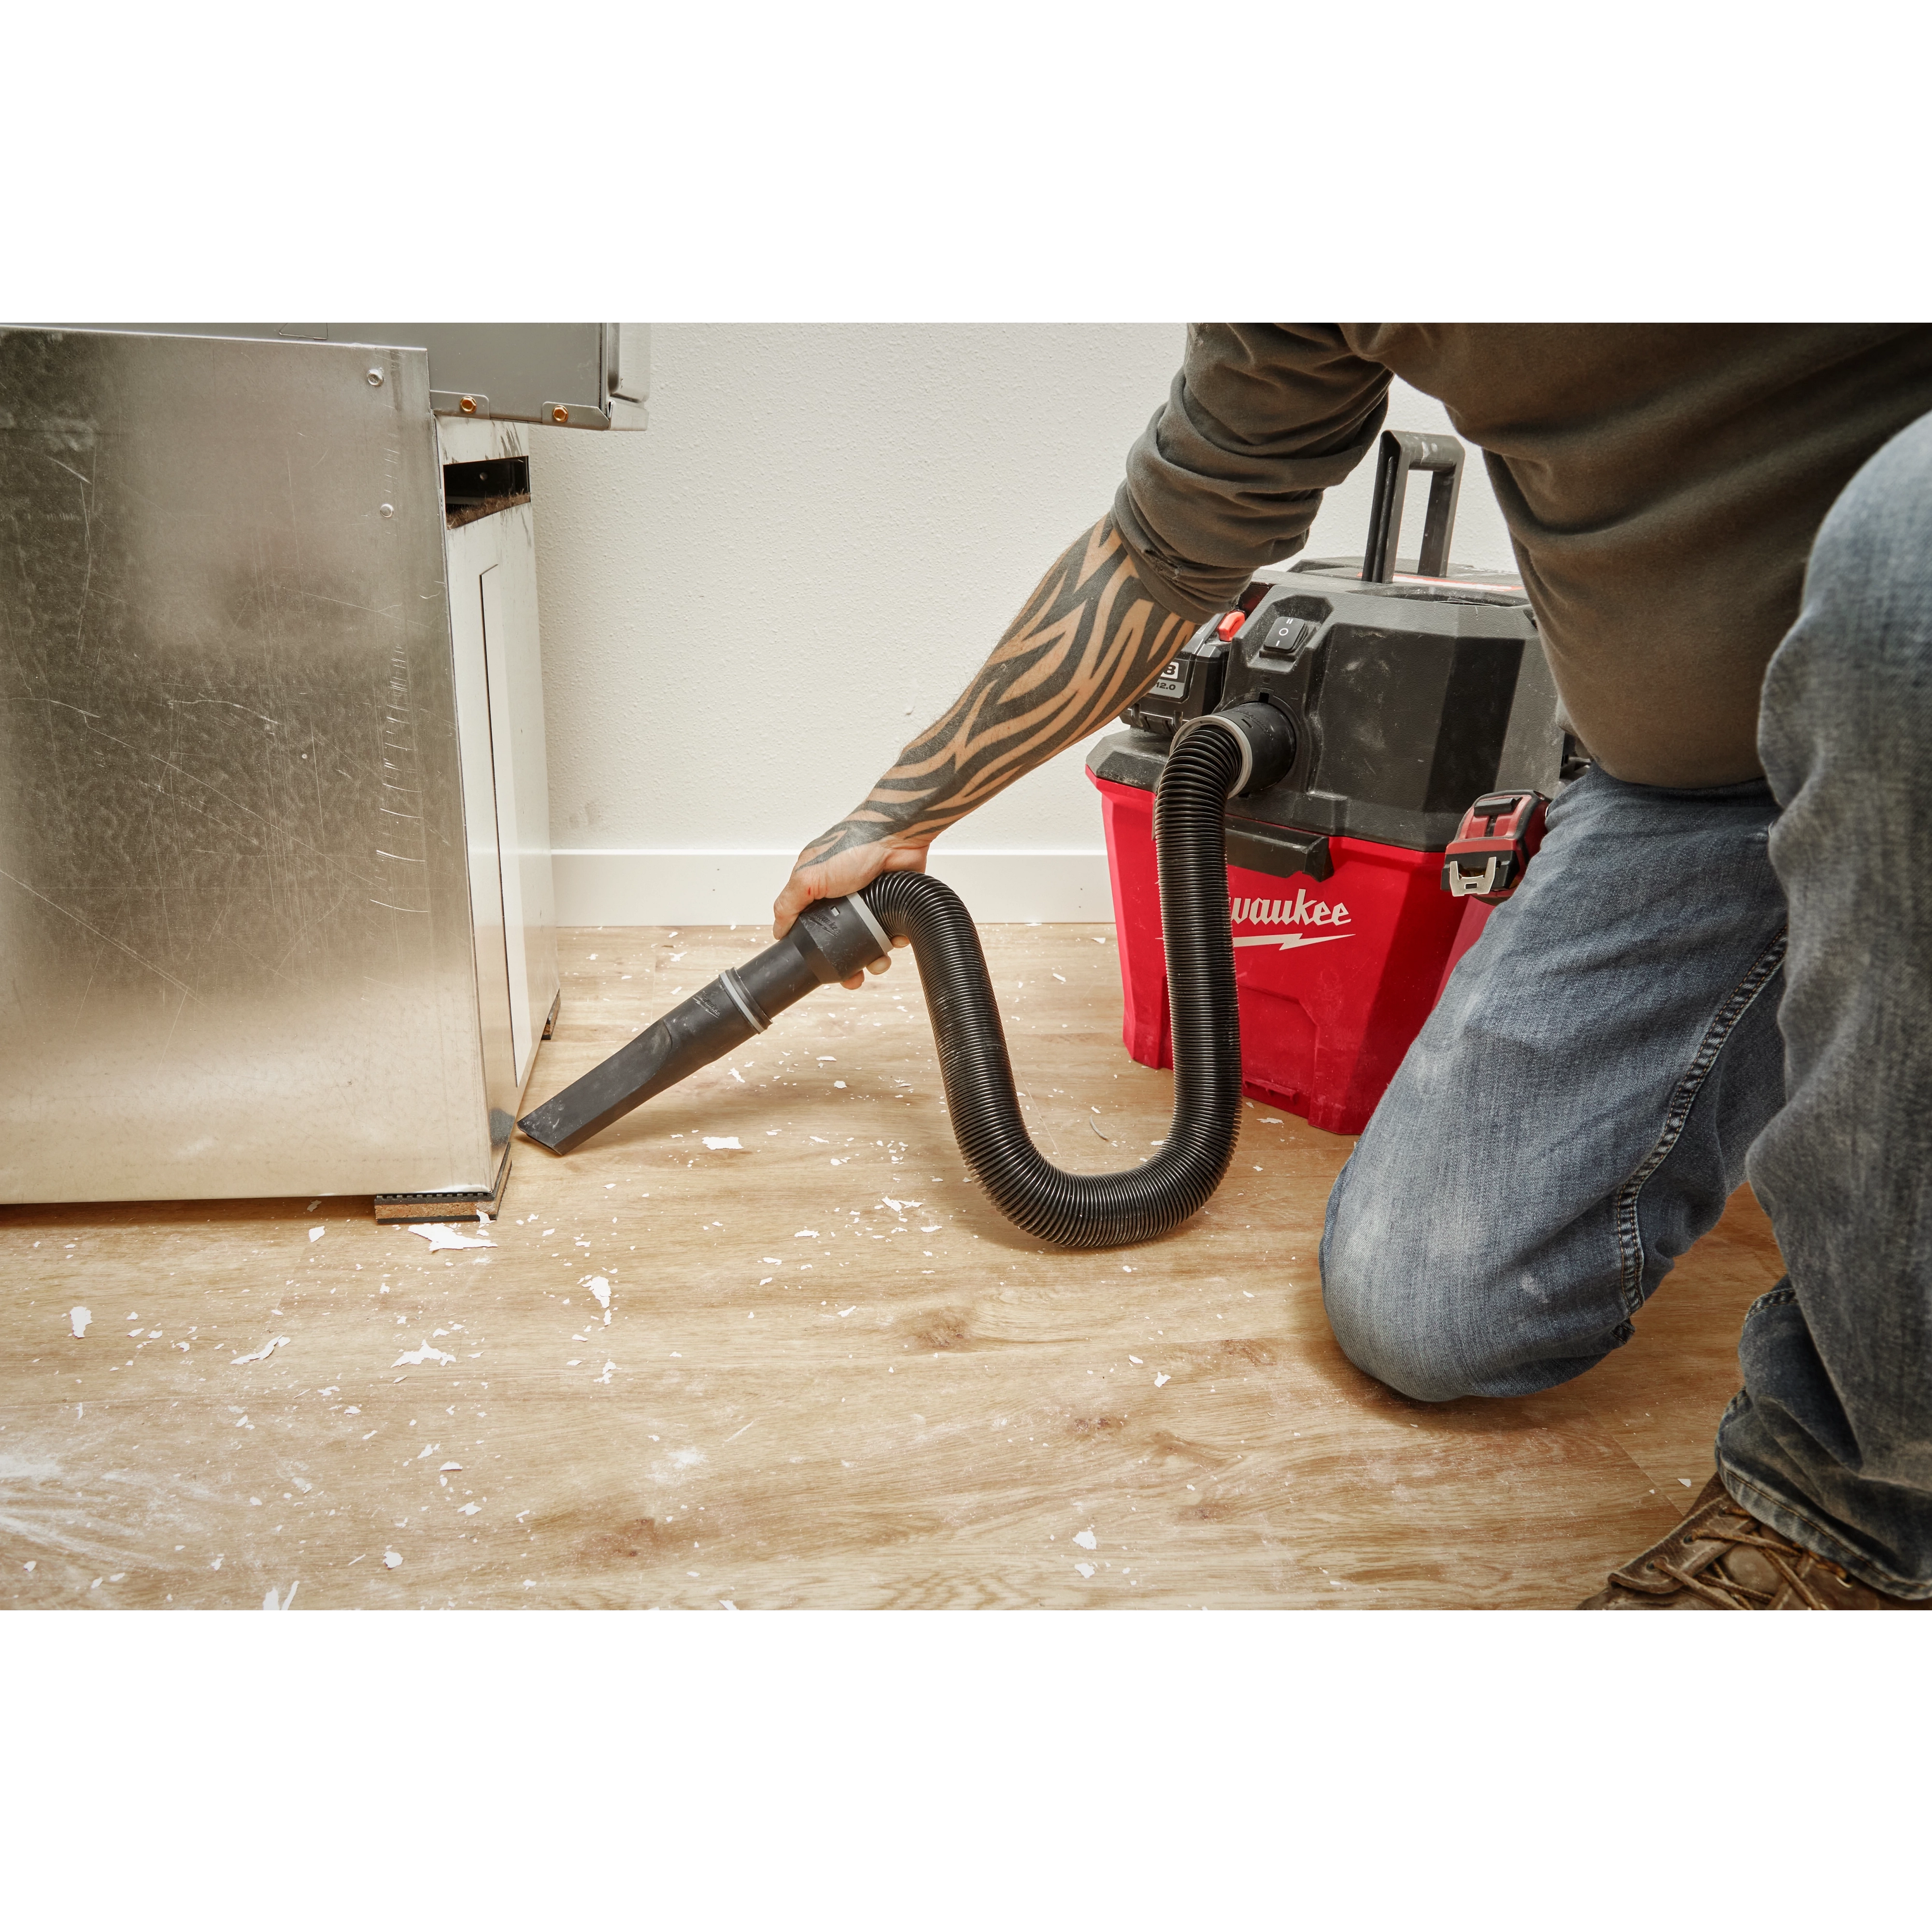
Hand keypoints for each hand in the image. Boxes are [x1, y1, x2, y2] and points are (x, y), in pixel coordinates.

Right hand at [773, 833, 923, 988]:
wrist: (897, 834)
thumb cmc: (854, 844)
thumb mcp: (809, 875)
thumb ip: (789, 902)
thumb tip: (778, 930)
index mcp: (818, 890)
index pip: (810, 928)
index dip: (816, 950)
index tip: (822, 969)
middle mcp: (842, 898)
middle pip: (842, 942)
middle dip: (848, 964)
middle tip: (854, 978)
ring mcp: (869, 902)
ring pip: (869, 943)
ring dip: (873, 958)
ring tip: (878, 961)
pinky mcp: (892, 904)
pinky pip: (892, 933)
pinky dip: (894, 941)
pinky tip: (894, 940)